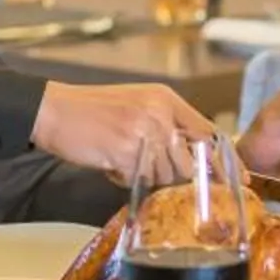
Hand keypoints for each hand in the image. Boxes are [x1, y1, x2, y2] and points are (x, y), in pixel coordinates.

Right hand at [33, 81, 216, 180]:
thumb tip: (193, 155)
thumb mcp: (138, 103)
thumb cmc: (93, 109)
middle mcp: (159, 114)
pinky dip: (122, 177)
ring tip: (120, 156)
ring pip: (163, 175)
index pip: (206, 133)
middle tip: (143, 164)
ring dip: (142, 175)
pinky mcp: (125, 153)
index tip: (225, 178)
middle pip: (186, 163)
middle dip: (168, 172)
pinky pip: (137, 181)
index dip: (213, 159)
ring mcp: (144, 134)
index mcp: (165, 99)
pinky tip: (109, 161)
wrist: (54, 110)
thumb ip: (166, 123)